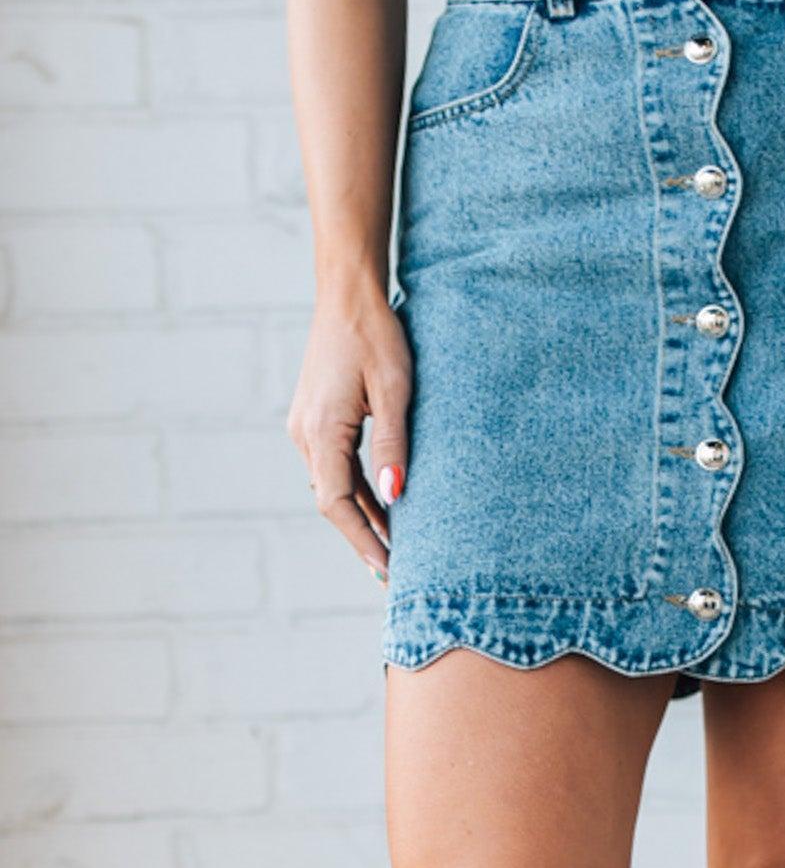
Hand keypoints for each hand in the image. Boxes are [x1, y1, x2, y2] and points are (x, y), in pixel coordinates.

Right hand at [287, 283, 411, 581]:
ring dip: (362, 517)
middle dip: (363, 539)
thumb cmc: (376, 334)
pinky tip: (383, 509)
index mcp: (321, 431)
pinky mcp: (315, 418)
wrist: (348, 292)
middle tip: (396, 575)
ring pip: (334, 486)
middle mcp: (305, 434)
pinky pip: (335, 467)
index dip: (363, 541)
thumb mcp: (395, 391)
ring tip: (395, 549)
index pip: (337, 505)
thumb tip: (395, 498)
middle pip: (333, 503)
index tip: (388, 570)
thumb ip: (393, 447)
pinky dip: (358, 491)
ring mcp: (306, 426)